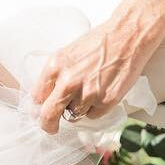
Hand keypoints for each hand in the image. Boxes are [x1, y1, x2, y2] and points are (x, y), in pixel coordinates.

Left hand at [31, 18, 156, 133]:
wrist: (127, 37)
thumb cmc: (99, 43)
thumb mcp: (68, 54)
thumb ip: (56, 75)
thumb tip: (46, 96)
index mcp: (55, 67)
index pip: (37, 97)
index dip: (39, 106)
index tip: (42, 111)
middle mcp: (68, 82)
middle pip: (49, 115)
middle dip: (49, 124)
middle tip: (51, 128)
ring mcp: (87, 94)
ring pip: (74, 115)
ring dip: (80, 108)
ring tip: (91, 89)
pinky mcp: (106, 101)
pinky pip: (93, 115)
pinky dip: (96, 108)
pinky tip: (103, 91)